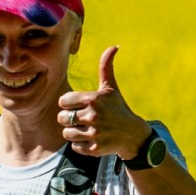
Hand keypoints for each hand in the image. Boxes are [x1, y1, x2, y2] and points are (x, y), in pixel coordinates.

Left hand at [57, 45, 152, 160]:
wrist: (133, 135)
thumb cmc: (118, 109)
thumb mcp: (111, 88)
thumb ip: (106, 67)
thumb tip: (114, 46)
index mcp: (94, 99)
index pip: (62, 101)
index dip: (68, 104)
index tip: (79, 106)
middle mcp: (93, 115)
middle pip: (61, 118)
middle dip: (69, 119)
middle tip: (82, 119)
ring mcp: (95, 133)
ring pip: (66, 133)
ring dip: (74, 133)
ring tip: (87, 129)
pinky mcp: (95, 148)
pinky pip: (74, 146)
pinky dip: (80, 145)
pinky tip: (92, 139)